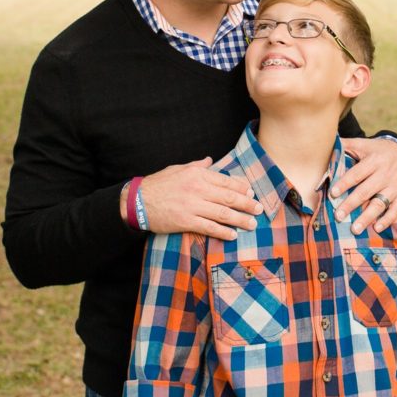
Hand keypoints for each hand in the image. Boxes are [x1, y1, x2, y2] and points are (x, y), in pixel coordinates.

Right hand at [122, 158, 262, 239]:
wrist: (137, 201)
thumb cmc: (158, 184)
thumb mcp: (178, 169)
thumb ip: (197, 165)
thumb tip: (210, 160)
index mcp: (197, 174)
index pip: (226, 181)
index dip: (241, 188)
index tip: (251, 193)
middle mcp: (197, 188)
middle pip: (229, 197)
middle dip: (247, 204)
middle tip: (259, 210)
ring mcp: (192, 206)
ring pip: (223, 214)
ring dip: (240, 220)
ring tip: (252, 224)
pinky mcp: (186, 221)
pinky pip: (209, 227)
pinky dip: (223, 232)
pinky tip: (233, 235)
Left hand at [333, 138, 396, 233]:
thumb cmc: (376, 150)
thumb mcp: (363, 144)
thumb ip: (345, 145)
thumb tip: (325, 144)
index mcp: (374, 160)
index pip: (357, 174)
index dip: (344, 184)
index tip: (333, 194)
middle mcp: (386, 173)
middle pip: (366, 191)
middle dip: (351, 204)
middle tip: (338, 216)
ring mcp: (396, 185)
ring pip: (380, 203)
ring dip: (367, 217)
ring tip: (355, 229)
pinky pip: (396, 209)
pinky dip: (387, 220)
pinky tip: (376, 228)